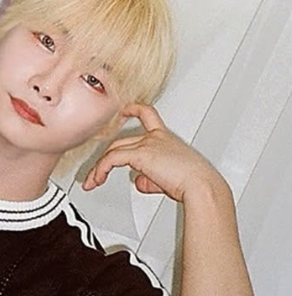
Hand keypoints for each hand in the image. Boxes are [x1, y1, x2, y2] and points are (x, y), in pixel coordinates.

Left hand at [82, 103, 225, 203]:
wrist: (202, 186)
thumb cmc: (194, 184)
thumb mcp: (169, 178)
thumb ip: (150, 177)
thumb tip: (139, 181)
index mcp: (166, 138)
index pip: (148, 115)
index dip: (134, 109)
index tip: (124, 109)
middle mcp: (156, 137)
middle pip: (121, 141)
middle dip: (106, 158)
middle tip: (96, 174)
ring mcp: (148, 144)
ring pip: (113, 151)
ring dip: (99, 168)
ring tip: (92, 182)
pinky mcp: (140, 154)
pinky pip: (112, 159)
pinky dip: (101, 170)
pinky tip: (98, 180)